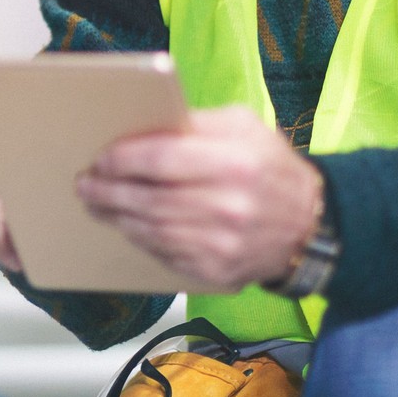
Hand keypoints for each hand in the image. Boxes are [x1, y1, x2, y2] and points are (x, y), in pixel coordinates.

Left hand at [75, 106, 322, 291]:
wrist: (311, 227)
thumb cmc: (270, 168)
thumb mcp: (245, 128)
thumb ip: (196, 123)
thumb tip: (144, 126)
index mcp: (235, 162)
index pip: (162, 159)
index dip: (124, 160)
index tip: (100, 158)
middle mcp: (229, 207)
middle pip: (150, 199)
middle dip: (109, 191)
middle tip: (85, 184)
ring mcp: (222, 245)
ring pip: (152, 231)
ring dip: (117, 217)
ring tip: (97, 204)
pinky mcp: (217, 272)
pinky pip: (165, 255)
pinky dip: (140, 239)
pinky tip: (128, 225)